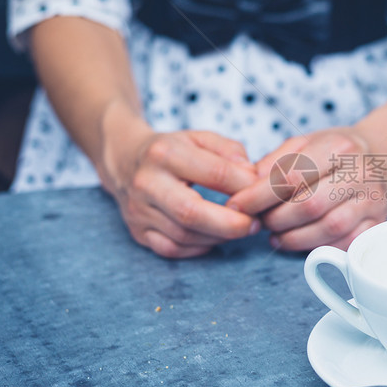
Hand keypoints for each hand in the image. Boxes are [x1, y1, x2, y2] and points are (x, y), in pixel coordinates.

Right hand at [103, 128, 260, 257]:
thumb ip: (228, 150)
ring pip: (183, 236)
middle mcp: (146, 183)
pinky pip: (171, 249)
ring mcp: (138, 210)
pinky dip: (198, 248)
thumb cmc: (172, 150)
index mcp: (164, 153)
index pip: (213, 173)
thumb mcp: (199, 137)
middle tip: (255, 224)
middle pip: (191, 212)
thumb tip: (250, 174)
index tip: (261, 192)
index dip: (244, 186)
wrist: (124, 160)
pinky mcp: (137, 231)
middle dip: (230, 223)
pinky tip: (215, 238)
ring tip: (240, 229)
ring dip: (218, 237)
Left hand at [227, 127, 386, 250]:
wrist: (386, 154)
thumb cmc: (339, 150)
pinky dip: (318, 246)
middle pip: (309, 206)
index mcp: (339, 147)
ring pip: (328, 228)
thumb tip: (247, 186)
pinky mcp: (378, 223)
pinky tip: (301, 241)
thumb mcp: (306, 141)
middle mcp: (360, 173)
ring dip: (293, 238)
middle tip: (259, 221)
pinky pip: (345, 243)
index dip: (258, 196)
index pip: (291, 177)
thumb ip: (275, 162)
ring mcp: (373, 200)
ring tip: (275, 235)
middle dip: (275, 219)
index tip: (237, 205)